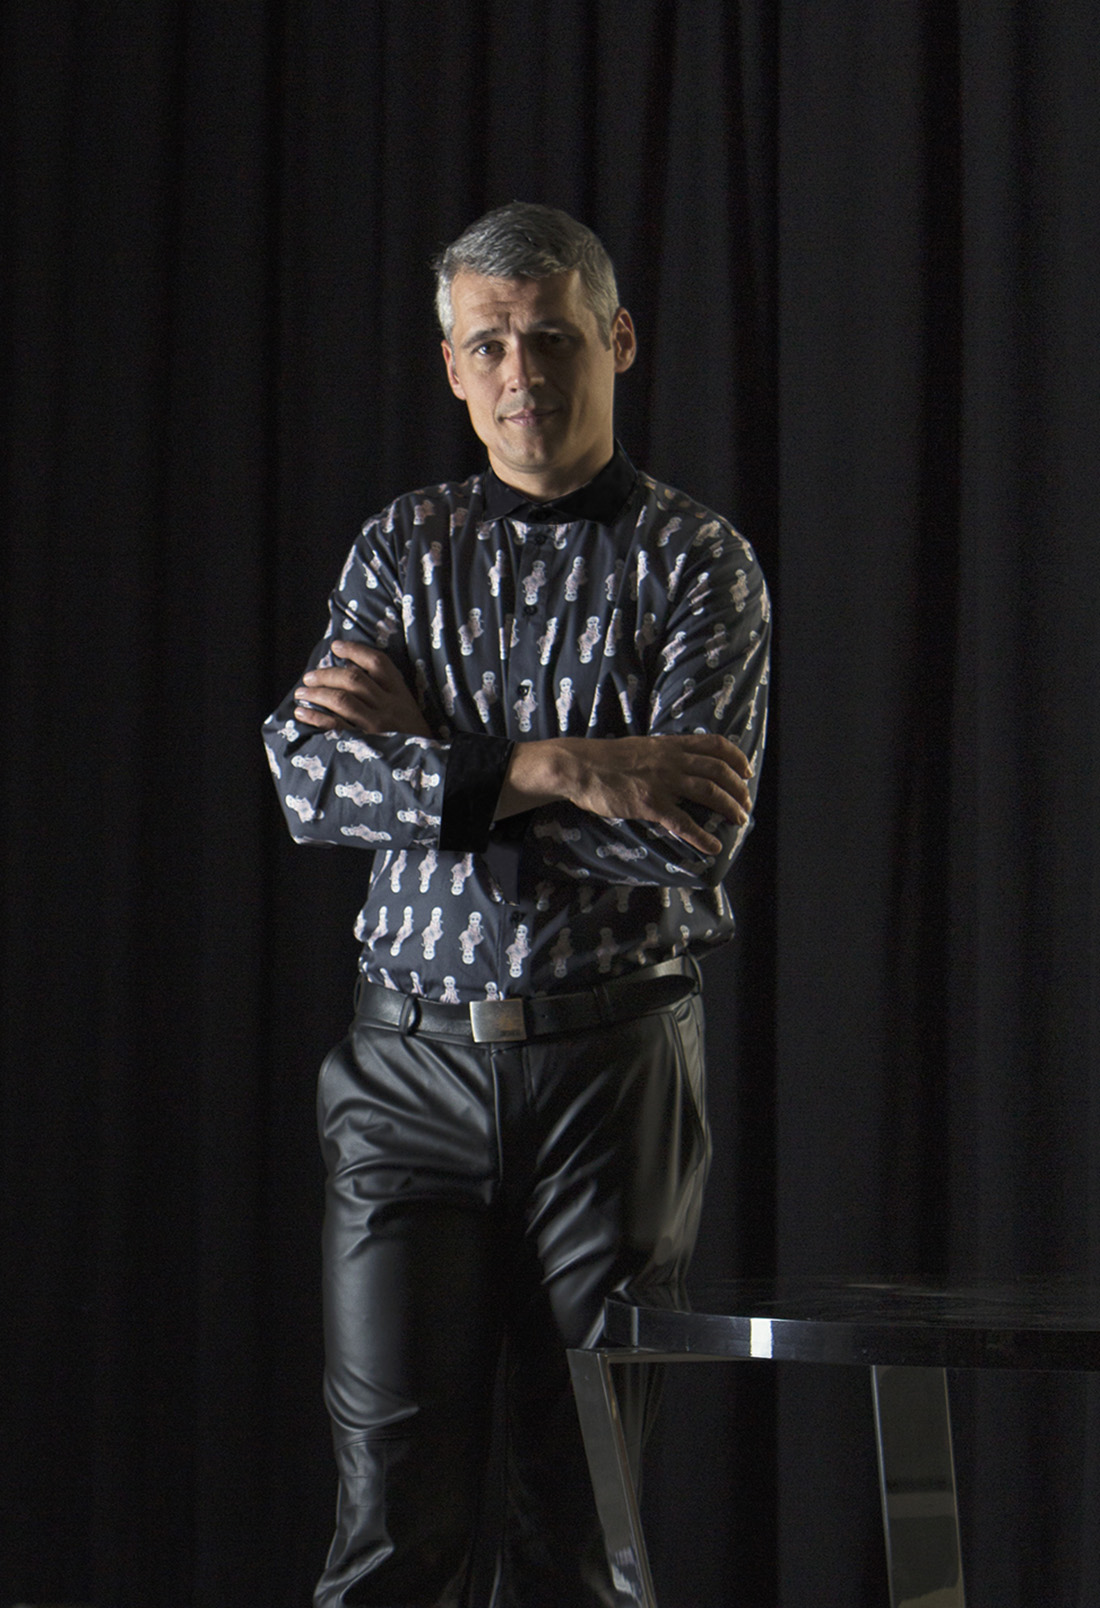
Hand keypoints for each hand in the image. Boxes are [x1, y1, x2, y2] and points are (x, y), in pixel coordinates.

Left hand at [293, 640, 432, 737]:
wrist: (422, 767)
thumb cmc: (409, 734)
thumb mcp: (405, 707)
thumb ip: (384, 688)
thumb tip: (350, 666)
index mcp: (400, 693)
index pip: (377, 662)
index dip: (355, 650)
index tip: (336, 646)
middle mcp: (388, 706)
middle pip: (354, 679)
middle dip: (326, 674)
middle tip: (309, 677)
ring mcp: (376, 725)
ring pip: (342, 699)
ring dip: (317, 693)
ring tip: (302, 693)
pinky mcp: (363, 743)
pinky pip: (334, 725)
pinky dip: (315, 717)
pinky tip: (302, 713)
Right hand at [500, 734, 752, 855]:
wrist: (579, 766)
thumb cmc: (604, 759)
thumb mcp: (640, 747)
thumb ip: (663, 753)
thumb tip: (679, 762)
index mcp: (669, 745)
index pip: (713, 744)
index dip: (735, 757)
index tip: (746, 770)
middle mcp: (671, 761)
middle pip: (718, 770)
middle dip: (738, 789)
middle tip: (746, 804)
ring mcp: (662, 782)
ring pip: (708, 792)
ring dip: (729, 807)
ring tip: (739, 821)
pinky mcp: (650, 804)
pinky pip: (683, 822)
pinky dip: (702, 836)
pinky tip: (713, 847)